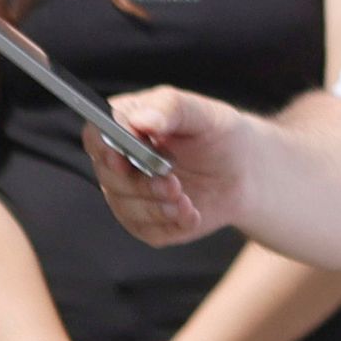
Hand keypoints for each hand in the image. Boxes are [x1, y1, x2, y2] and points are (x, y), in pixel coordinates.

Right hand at [82, 87, 254, 244]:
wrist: (244, 172)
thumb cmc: (218, 134)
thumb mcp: (203, 114)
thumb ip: (171, 109)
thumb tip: (141, 120)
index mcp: (125, 125)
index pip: (96, 135)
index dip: (105, 148)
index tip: (123, 158)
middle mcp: (118, 160)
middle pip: (108, 176)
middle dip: (140, 183)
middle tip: (172, 182)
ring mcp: (129, 193)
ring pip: (125, 207)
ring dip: (156, 207)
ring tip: (186, 200)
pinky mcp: (146, 221)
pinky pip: (147, 230)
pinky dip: (171, 225)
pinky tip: (192, 213)